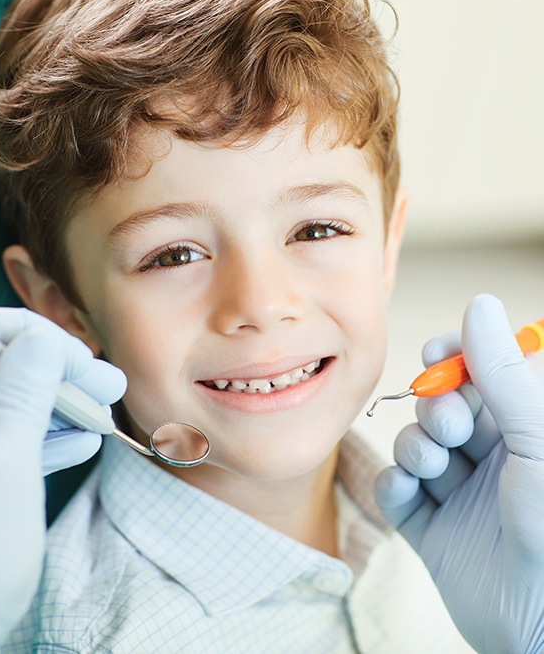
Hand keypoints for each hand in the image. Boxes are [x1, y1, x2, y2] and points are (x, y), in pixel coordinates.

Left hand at [0, 307, 125, 651]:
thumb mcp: (6, 467)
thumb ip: (24, 393)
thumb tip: (43, 342)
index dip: (35, 337)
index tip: (83, 360)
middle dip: (52, 372)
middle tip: (107, 386)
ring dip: (49, 406)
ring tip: (101, 414)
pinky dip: (33, 438)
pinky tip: (77, 444)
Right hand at [375, 294, 543, 653]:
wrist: (541, 626)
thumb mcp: (535, 439)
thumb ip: (503, 373)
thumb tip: (480, 304)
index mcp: (522, 432)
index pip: (478, 376)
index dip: (454, 359)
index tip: (438, 353)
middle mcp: (491, 459)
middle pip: (441, 408)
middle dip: (437, 409)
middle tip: (452, 425)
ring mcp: (458, 495)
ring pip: (416, 447)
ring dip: (416, 449)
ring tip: (434, 467)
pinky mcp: (431, 532)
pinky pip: (397, 494)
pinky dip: (397, 487)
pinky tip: (412, 493)